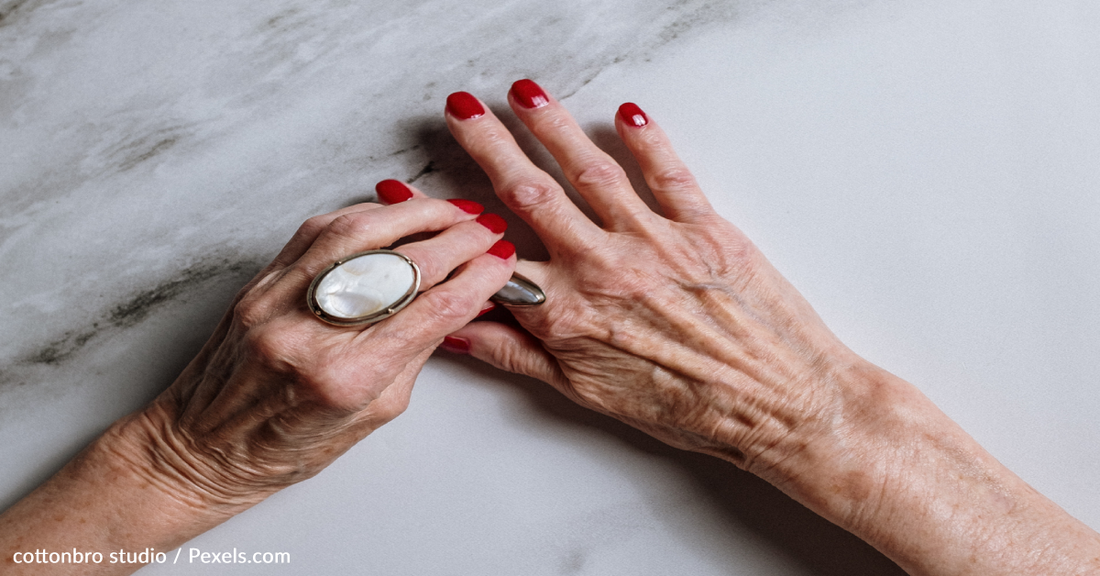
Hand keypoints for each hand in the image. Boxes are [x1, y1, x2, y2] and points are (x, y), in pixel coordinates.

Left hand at [112, 189, 514, 512]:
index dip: (476, 280)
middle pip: (402, 266)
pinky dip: (366, 216)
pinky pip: (321, 230)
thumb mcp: (373, 414)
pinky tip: (395, 213)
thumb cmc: (285, 446)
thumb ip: (414, 352)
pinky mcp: (260, 281)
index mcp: (344, 378)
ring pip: (360, 232)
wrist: (201, 446)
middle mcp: (310, 332)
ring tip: (450, 211)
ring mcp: (279, 299)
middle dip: (457, 241)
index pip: (431, 310)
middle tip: (487, 231)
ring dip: (415, 213)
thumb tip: (458, 300)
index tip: (501, 264)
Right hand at [441, 83, 856, 478]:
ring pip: (589, 171)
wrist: (781, 407)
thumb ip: (519, 355)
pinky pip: (668, 172)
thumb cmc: (690, 409)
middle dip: (489, 144)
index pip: (491, 257)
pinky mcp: (705, 227)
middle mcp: (603, 268)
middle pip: (531, 194)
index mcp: (567, 312)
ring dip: (551, 126)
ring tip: (523, 93)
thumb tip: (459, 331)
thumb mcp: (588, 394)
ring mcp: (654, 242)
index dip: (448, 224)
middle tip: (461, 109)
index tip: (416, 193)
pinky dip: (645, 139)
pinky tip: (625, 113)